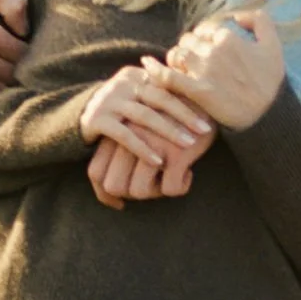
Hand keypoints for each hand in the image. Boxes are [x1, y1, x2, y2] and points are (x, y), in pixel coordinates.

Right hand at [79, 63, 213, 178]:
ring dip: (169, 131)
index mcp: (137, 75)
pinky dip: (143, 148)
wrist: (78, 115)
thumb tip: (197, 90)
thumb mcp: (137, 93)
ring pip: (145, 116)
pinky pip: (125, 135)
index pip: (168, 85)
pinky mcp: (97, 120)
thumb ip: (159, 90)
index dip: (189, 99)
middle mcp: (123, 84)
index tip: (209, 114)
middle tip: (205, 130)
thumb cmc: (119, 107)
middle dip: (185, 115)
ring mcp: (109, 101)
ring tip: (189, 144)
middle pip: (160, 98)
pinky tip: (158, 161)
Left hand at [87, 100, 216, 206]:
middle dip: (131, 194)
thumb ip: (122, 152)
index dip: (104, 194)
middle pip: (114, 186)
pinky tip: (188, 172)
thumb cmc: (171, 118)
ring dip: (156, 192)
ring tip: (170, 177)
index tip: (119, 203)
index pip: (95, 173)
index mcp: (117, 131)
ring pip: (139, 191)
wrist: (204, 97)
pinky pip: (170, 189)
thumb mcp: (141, 129)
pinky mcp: (175, 151)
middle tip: (152, 186)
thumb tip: (111, 193)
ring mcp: (151, 144)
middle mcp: (129, 137)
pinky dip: (181, 186)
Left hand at [158, 9, 284, 128]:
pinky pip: (169, 77)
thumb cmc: (270, 81)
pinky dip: (155, 70)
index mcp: (229, 38)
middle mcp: (214, 51)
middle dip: (190, 48)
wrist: (267, 115)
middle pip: (189, 41)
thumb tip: (236, 16)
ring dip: (176, 58)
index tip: (206, 47)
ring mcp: (204, 71)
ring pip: (178, 54)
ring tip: (180, 66)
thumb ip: (258, 20)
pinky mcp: (196, 91)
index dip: (204, 37)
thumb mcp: (273, 44)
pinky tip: (146, 64)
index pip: (205, 29)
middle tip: (194, 60)